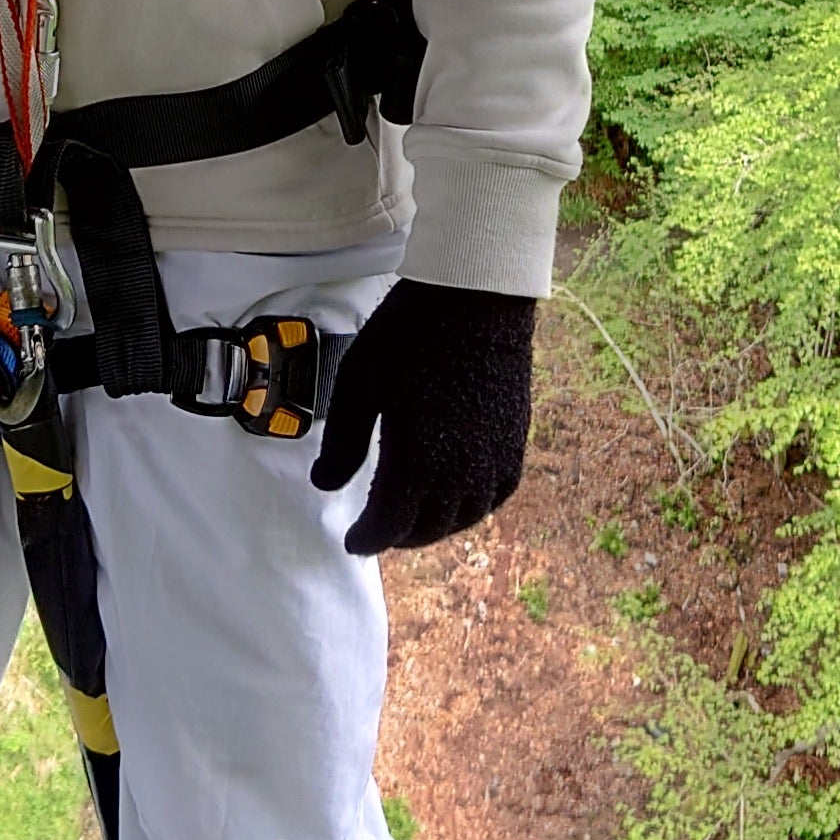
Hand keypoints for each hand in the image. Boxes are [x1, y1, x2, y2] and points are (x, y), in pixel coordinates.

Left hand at [310, 280, 536, 557]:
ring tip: (413, 517)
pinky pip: (495, 496)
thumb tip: (325, 484)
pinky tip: (457, 497)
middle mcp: (459, 472)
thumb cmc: (410, 335)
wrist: (475, 298)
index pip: (388, 526)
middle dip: (397, 535)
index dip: (366, 539)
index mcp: (415, 461)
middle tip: (377, 528)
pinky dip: (472, 506)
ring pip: (464, 517)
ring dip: (435, 525)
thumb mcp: (358, 385)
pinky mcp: (514, 442)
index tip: (351, 540)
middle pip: (426, 528)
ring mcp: (492, 459)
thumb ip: (341, 443)